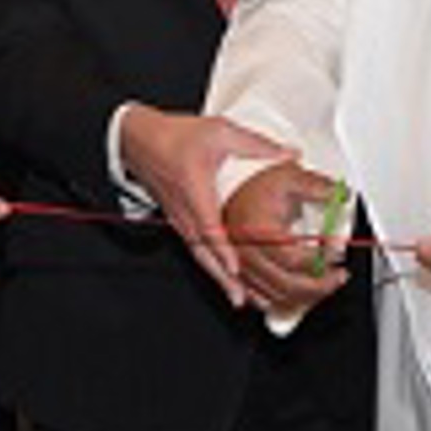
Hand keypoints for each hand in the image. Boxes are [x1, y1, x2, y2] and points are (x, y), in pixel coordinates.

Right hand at [117, 106, 290, 302]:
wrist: (139, 140)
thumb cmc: (174, 136)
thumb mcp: (219, 131)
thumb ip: (256, 145)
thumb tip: (290, 154)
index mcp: (195, 191)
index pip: (209, 227)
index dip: (224, 250)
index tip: (236, 269)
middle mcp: (186, 212)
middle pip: (204, 253)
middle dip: (223, 279)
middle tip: (242, 299)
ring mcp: (180, 219)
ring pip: (200, 255)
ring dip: (219, 278)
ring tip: (239, 299)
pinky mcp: (180, 221)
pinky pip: (196, 249)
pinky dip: (211, 266)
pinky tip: (225, 277)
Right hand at [222, 161, 348, 313]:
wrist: (232, 192)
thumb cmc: (257, 186)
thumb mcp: (290, 178)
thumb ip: (318, 187)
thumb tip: (343, 196)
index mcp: (258, 231)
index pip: (294, 258)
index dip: (320, 260)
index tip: (338, 252)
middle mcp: (246, 253)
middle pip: (287, 284)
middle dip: (320, 286)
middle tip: (338, 276)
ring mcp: (241, 269)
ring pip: (277, 298)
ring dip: (306, 297)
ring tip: (326, 284)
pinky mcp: (240, 277)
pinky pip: (263, 301)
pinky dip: (286, 303)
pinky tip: (301, 295)